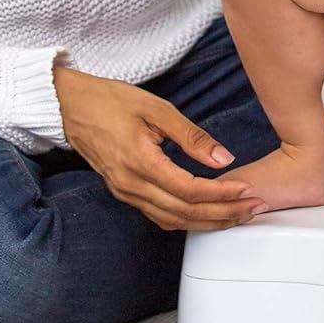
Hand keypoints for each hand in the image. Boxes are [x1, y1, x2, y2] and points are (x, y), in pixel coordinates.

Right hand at [54, 66, 265, 231]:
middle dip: (222, 214)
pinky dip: (185, 219)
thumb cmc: (110, 100)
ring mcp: (125, 192)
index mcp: (139, 161)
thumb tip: (223, 157)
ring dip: (207, 221)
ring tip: (237, 216)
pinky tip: (204, 214)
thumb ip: (190, 135)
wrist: (70, 107)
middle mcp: (130, 184)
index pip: (188, 189)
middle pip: (184, 212)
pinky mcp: (123, 192)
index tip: (246, 190)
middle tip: (253, 209)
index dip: (220, 194)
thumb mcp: (156, 108)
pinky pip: (159, 216)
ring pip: (172, 220)